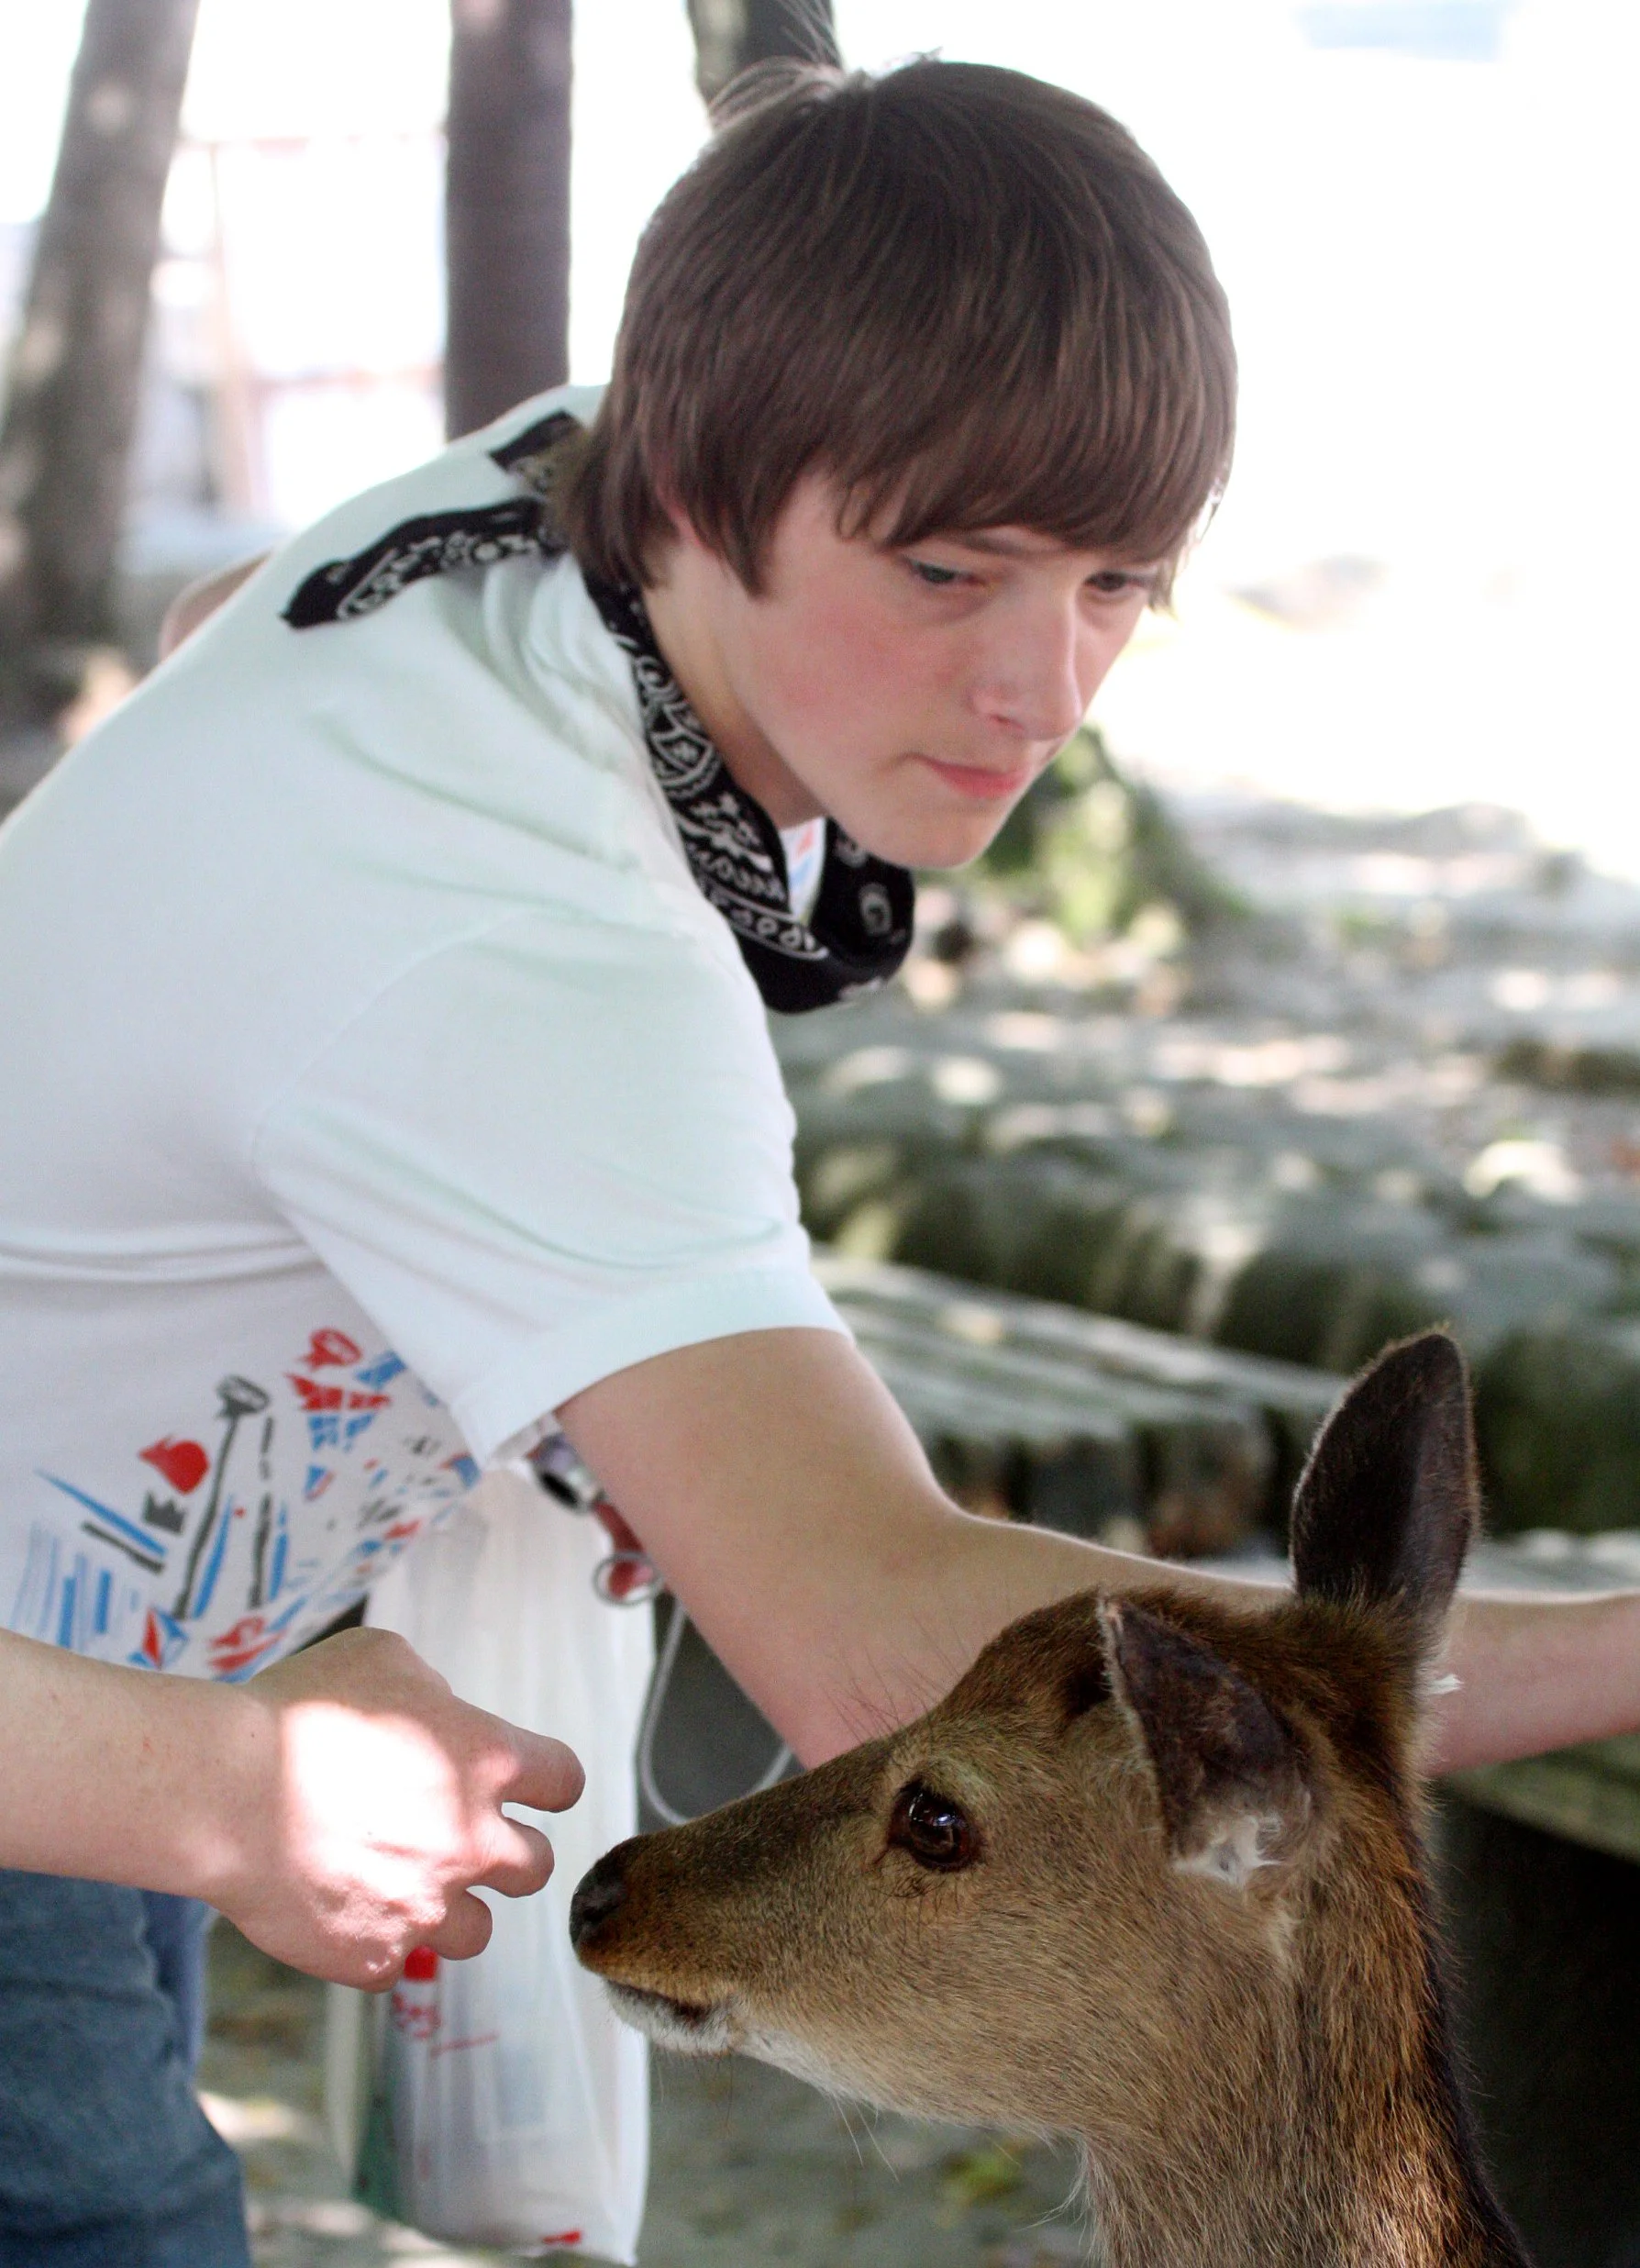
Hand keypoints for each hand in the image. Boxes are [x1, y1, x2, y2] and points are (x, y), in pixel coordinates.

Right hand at [212, 1627, 583, 1987]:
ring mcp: (425, 1908)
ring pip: (477, 1933)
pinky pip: (395, 1963)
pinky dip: (377, 1942)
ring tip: (405, 1884)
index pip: (563, 1781)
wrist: (224, 1792)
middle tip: (461, 1838)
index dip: (546, 1782)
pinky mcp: (373, 1957)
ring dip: (451, 1910)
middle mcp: (472, 1841)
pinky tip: (343, 1908)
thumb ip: (430, 1690)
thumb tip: (439, 1715)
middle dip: (507, 1853)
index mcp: (486, 1761)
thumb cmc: (300, 1712)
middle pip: (536, 1867)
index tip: (529, 1786)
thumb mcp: (382, 1659)